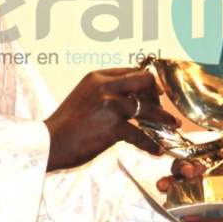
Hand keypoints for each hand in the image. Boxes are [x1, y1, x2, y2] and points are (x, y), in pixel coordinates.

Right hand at [45, 68, 177, 170]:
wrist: (50, 142)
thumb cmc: (66, 123)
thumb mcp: (84, 95)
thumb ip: (105, 91)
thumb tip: (129, 94)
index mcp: (98, 76)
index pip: (132, 72)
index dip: (147, 83)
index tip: (155, 93)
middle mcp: (106, 86)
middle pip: (145, 81)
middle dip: (158, 94)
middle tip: (162, 107)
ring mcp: (111, 106)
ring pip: (148, 108)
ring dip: (163, 118)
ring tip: (172, 125)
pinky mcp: (114, 127)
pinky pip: (141, 135)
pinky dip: (151, 144)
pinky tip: (156, 149)